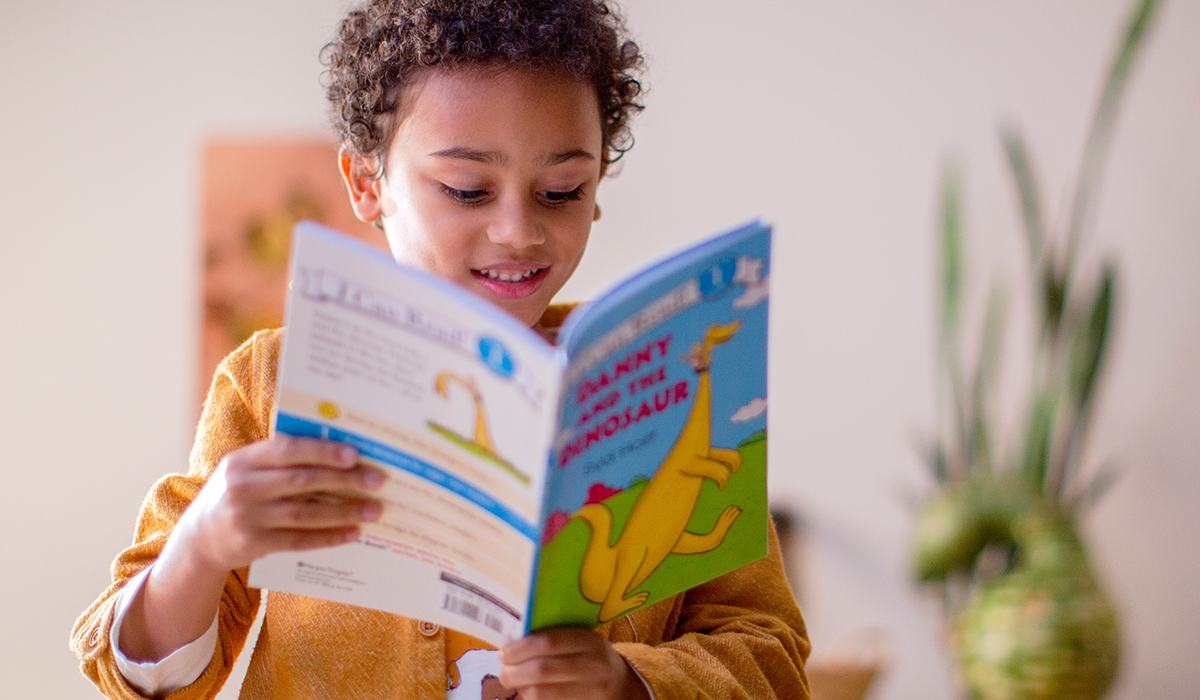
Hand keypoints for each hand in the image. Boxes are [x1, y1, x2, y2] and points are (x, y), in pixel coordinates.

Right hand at [122, 436, 383, 662]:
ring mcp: (247, 517)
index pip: (288, 450)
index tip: (355, 454)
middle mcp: (243, 487)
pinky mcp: (253, 545)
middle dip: (345, 480)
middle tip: (378, 480)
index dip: (323, 451)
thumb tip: (339, 452)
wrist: (199, 538)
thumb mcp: (247, 469)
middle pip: (302, 481)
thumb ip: (280, 459)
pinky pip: (299, 541)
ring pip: (305, 513)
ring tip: (375, 510)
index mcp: (243, 460)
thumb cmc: (238, 493)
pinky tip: (353, 533)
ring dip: (344, 511)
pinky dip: (329, 537)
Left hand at [499, 628, 649, 699]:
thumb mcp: (584, 643)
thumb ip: (556, 639)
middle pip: (542, 670)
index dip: (521, 648)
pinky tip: (529, 694)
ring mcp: (590, 691)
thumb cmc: (594, 660)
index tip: (504, 651)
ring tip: (514, 683)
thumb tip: (513, 643)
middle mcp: (593, 666)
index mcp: (590, 642)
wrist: (623, 687)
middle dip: (514, 672)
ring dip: (521, 689)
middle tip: (503, 672)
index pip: (549, 642)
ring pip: (542, 693)